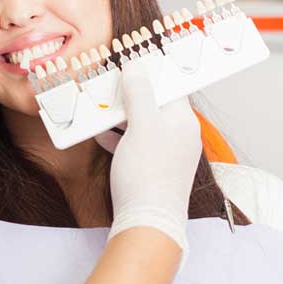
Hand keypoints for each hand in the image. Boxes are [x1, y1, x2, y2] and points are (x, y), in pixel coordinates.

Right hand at [103, 60, 201, 255]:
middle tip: (108, 82)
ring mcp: (165, 153)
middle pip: (154, 104)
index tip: (132, 61)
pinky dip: (118, 136)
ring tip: (99, 105)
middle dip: (130, 94)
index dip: (152, 73)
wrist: (147, 222)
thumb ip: (139, 94)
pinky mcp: (151, 169)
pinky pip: (134, 143)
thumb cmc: (148, 172)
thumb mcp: (142, 125)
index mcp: (183, 121)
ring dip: (120, 114)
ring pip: (142, 124)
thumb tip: (136, 66)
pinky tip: (99, 133)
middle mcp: (178, 136)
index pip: (171, 87)